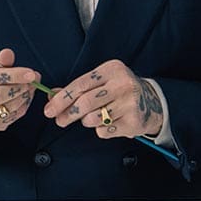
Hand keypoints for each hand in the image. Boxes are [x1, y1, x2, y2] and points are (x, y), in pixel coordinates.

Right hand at [0, 49, 40, 132]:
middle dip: (20, 87)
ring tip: (31, 87)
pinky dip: (21, 108)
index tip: (30, 73)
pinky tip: (24, 97)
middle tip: (33, 80)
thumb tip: (8, 54)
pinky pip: (9, 118)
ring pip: (5, 109)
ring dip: (23, 98)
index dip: (13, 75)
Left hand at [42, 59, 161, 138]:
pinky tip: (109, 123)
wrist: (151, 102)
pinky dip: (101, 130)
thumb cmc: (118, 90)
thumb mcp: (100, 82)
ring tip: (92, 118)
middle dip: (68, 114)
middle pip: (85, 102)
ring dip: (86, 121)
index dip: (61, 99)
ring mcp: (129, 103)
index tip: (49, 109)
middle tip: (60, 120)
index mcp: (111, 69)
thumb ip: (77, 88)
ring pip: (93, 118)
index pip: (80, 84)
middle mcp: (122, 84)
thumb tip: (51, 95)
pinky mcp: (133, 121)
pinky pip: (105, 131)